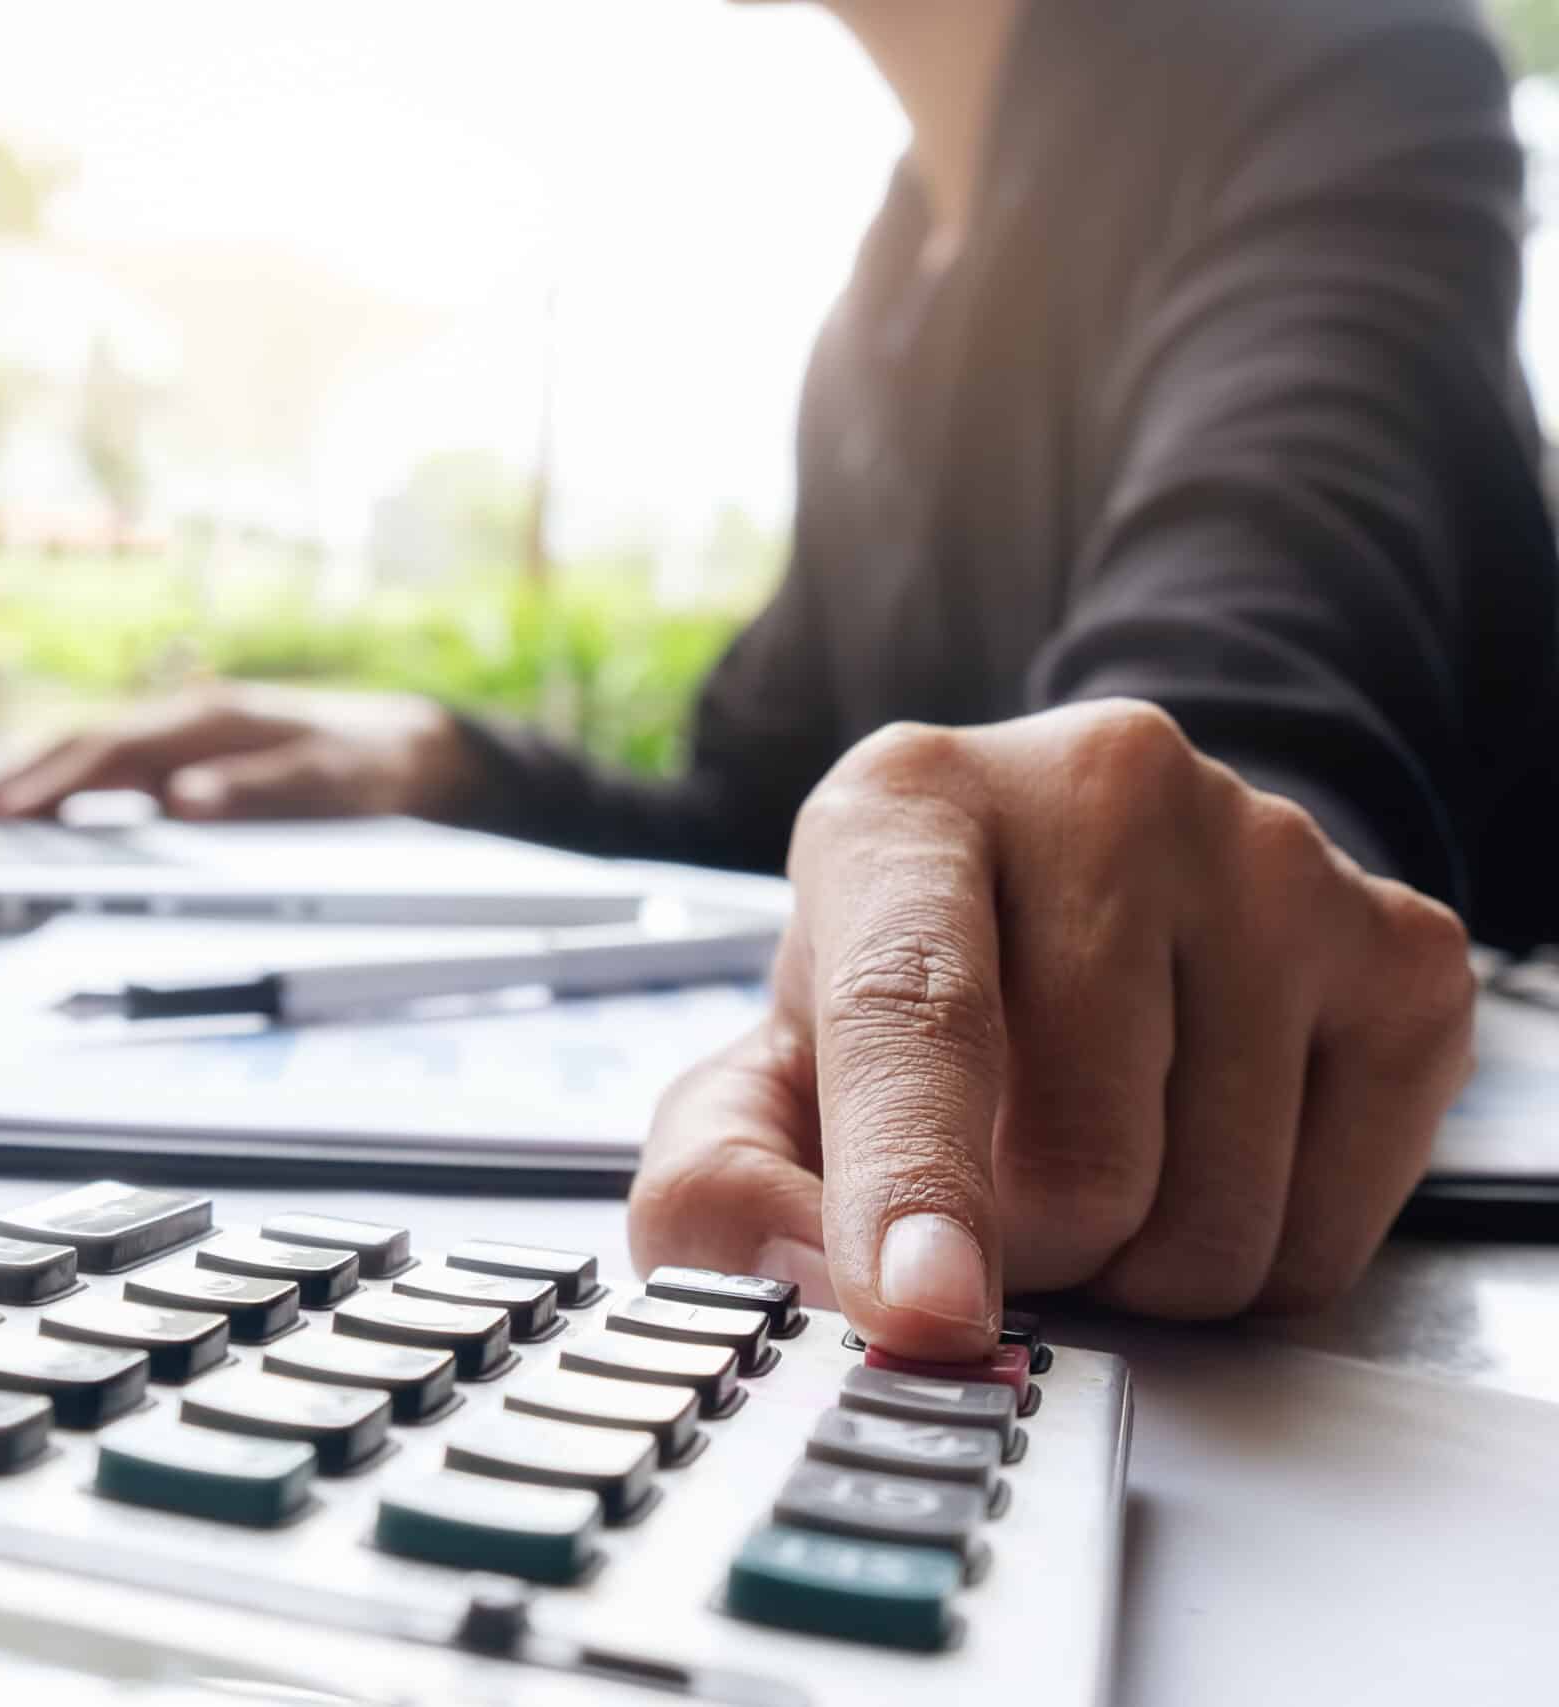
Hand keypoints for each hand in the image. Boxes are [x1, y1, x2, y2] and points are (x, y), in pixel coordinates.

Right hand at [0, 682, 485, 822]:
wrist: (416, 749)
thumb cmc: (373, 766)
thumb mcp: (331, 784)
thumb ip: (261, 792)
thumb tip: (183, 802)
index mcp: (212, 722)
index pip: (112, 753)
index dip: (51, 784)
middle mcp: (188, 722)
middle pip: (83, 746)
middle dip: (14, 779)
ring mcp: (184, 740)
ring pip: (89, 755)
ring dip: (28, 781)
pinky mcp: (188, 760)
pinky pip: (110, 771)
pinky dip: (62, 788)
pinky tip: (31, 813)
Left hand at [629, 700, 1475, 1358]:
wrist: (1087, 899)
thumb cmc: (905, 1005)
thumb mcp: (761, 1078)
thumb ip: (717, 1185)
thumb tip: (811, 1284)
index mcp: (906, 805)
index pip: (912, 1005)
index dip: (914, 1175)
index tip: (921, 1306)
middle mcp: (1102, 790)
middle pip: (1083, 1160)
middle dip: (1024, 1248)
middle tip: (996, 1188)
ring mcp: (1273, 859)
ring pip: (1218, 1220)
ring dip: (1135, 1268)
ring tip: (1094, 1162)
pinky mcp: (1400, 954)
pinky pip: (1328, 1234)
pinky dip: (1247, 1261)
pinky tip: (1199, 1155)